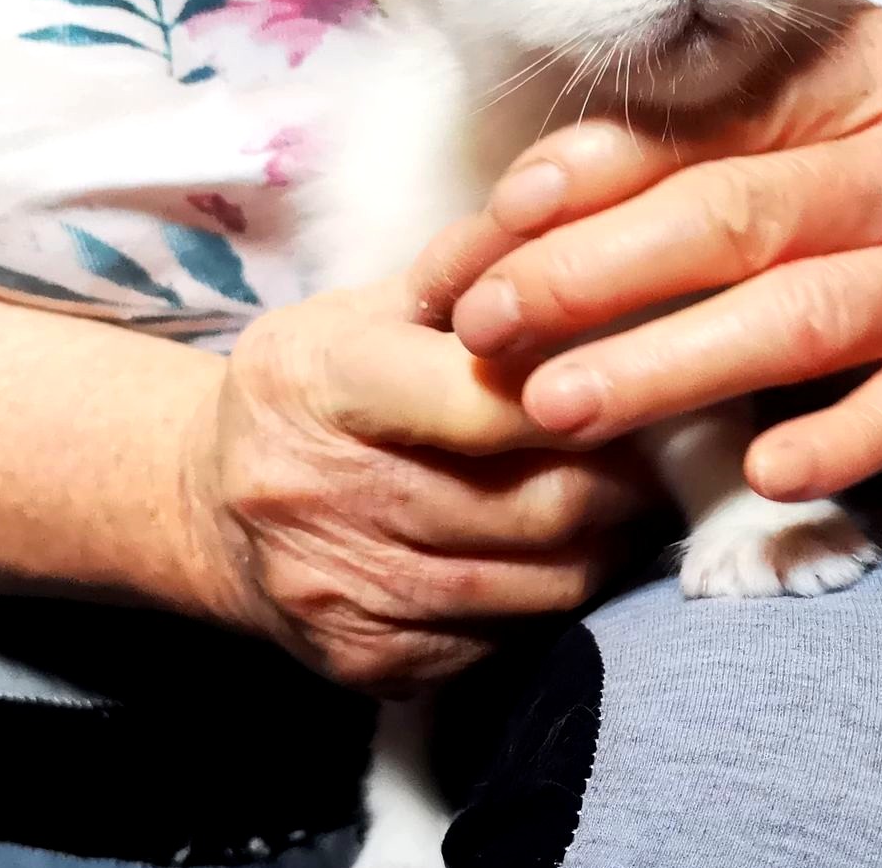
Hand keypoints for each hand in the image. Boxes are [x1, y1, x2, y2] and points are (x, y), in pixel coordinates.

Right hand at [176, 278, 652, 691]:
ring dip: (609, 544)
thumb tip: (568, 216)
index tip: (642, 383)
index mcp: (319, 383)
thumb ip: (470, 267)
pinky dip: (559, 597)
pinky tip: (574, 555)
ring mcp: (341, 591)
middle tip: (672, 452)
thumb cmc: (318, 385)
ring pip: (538, 583)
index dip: (579, 398)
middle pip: (532, 505)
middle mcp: (318, 495)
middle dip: (624, 481)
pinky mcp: (369, 664)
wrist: (208, 506)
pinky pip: (510, 639)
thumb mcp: (368, 304)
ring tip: (639, 501)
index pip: (483, 403)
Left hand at [411, 7, 881, 502]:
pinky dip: (837, 443)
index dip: (592, 173)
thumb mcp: (849, 97)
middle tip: (488, 327)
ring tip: (561, 407)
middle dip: (594, 274)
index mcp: (875, 65)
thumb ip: (730, 123)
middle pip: (738, 214)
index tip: (495, 227)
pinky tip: (761, 474)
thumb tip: (538, 194)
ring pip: (803, 317)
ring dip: (672, 366)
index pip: (712, 117)